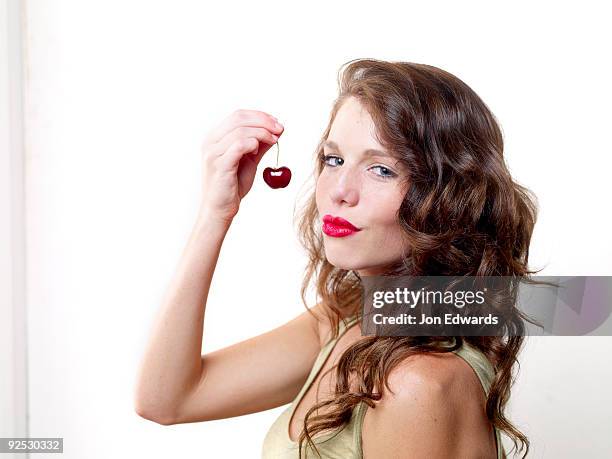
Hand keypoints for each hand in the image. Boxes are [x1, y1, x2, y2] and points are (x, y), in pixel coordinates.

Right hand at [198, 109, 283, 223]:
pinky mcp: (219, 164)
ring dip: (262, 133)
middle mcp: (210, 142)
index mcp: (215, 137)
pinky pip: (239, 145)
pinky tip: (258, 150)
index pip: (238, 115)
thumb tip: (278, 130)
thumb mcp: (250, 160)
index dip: (260, 116)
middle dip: (263, 121)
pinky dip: (253, 143)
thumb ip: (261, 144)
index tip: (277, 123)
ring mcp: (213, 152)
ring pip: (241, 130)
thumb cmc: (233, 185)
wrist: (220, 208)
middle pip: (239, 118)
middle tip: (279, 129)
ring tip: (274, 141)